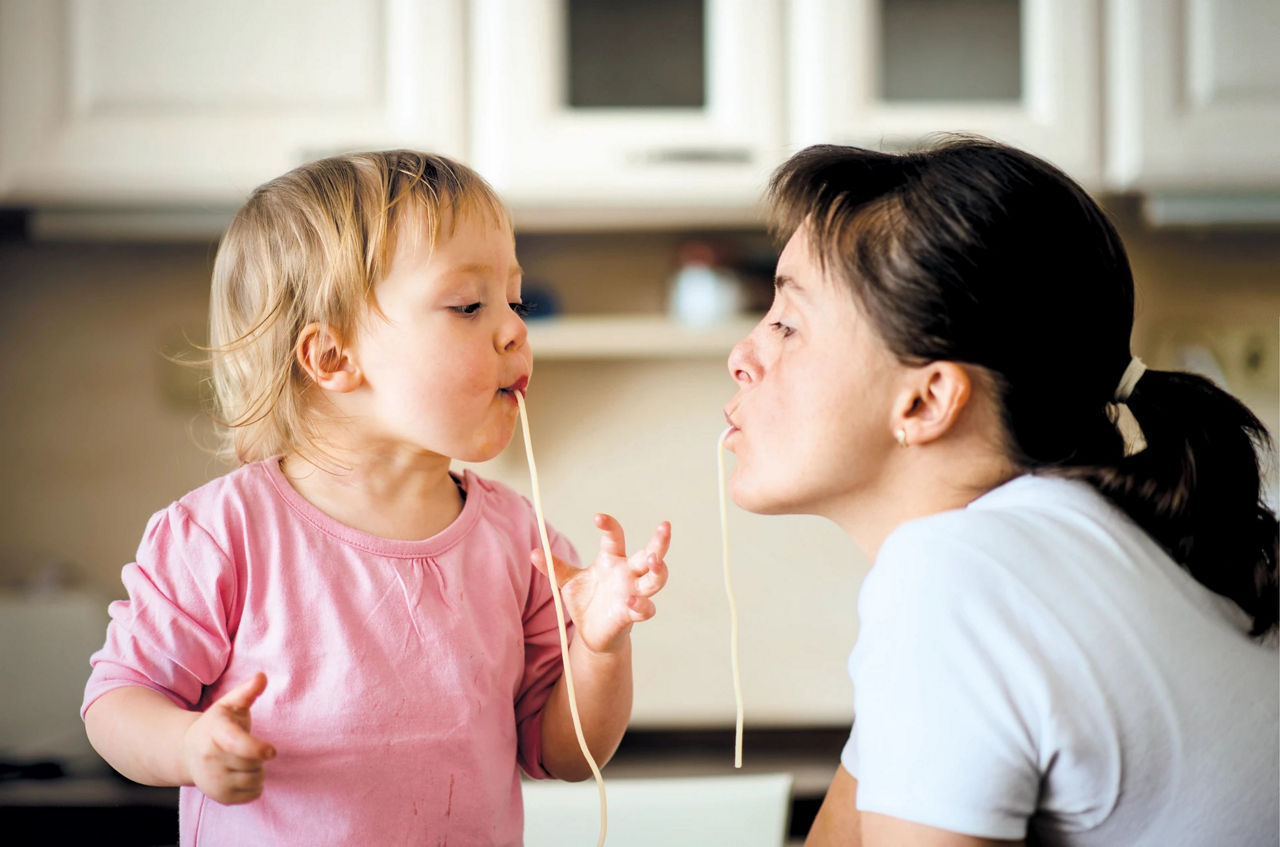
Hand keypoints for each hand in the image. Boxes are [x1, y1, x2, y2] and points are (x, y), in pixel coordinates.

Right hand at [182, 672, 275, 804]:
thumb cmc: (217, 724)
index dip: (256, 748)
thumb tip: (262, 676)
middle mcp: (210, 758)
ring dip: (258, 770)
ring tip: (243, 760)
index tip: (272, 751)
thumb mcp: (229, 704)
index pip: (237, 744)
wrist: (186, 751)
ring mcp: (212, 780)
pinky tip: (241, 774)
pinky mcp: (219, 797)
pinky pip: (253, 795)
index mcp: (215, 732)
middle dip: (258, 755)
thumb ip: (247, 691)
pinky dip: (255, 785)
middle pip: (253, 763)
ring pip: (255, 780)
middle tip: (247, 747)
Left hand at [531, 514, 669, 654]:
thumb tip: (534, 552)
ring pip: (655, 580)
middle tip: (664, 526)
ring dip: (658, 570)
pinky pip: (644, 609)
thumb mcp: (567, 582)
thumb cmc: (585, 601)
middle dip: (659, 541)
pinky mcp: (632, 615)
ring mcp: (633, 593)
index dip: (608, 526)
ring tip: (656, 561)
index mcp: (612, 560)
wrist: (591, 633)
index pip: (615, 537)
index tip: (597, 517)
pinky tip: (633, 603)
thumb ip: (554, 567)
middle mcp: (627, 574)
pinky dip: (641, 606)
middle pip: (650, 553)